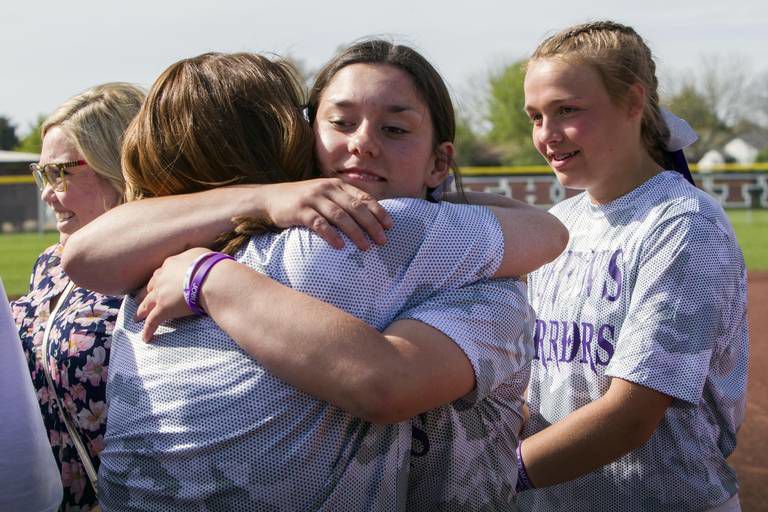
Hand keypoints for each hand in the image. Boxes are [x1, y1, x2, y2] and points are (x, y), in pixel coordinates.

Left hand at [134, 247, 210, 341]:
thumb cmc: (210, 265)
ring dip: (141, 311)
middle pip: (150, 287)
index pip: (161, 273)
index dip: (159, 280)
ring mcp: (161, 294)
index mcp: (170, 264)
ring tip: (137, 318)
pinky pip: (152, 321)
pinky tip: (146, 338)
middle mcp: (162, 278)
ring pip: (146, 304)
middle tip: (141, 300)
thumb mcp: (202, 254)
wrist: (209, 277)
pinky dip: (148, 330)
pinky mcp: (163, 309)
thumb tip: (201, 262)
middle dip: (145, 294)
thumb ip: (196, 259)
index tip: (159, 284)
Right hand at [262, 179, 392, 249]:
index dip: (379, 212)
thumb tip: (369, 219)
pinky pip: (319, 223)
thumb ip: (344, 202)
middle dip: (371, 225)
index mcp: (337, 185)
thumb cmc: (303, 201)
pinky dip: (331, 235)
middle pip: (355, 207)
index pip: (363, 197)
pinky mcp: (300, 210)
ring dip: (355, 232)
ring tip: (365, 247)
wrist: (270, 198)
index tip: (391, 226)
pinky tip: (339, 246)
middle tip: (382, 241)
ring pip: (340, 215)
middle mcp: (327, 188)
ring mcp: (313, 198)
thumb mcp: (325, 196)